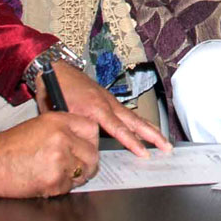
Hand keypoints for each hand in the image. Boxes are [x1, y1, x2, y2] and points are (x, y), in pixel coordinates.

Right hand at [0, 112, 98, 197]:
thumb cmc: (10, 146)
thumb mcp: (39, 125)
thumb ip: (64, 130)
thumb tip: (83, 141)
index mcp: (58, 120)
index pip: (91, 129)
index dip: (91, 141)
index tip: (87, 147)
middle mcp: (61, 137)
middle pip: (92, 154)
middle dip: (86, 164)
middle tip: (75, 166)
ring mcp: (59, 159)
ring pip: (83, 173)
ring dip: (73, 176)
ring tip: (56, 172)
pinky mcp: (54, 179)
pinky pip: (69, 187)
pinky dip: (61, 187)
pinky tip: (46, 179)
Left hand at [48, 63, 170, 156]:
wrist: (54, 66)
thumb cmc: (53, 88)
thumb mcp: (55, 111)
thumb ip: (69, 127)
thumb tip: (75, 144)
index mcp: (93, 107)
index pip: (117, 128)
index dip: (131, 142)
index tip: (144, 153)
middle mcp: (105, 102)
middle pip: (133, 121)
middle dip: (151, 135)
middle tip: (166, 147)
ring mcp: (108, 100)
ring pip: (133, 117)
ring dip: (150, 129)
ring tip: (164, 142)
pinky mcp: (108, 99)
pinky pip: (127, 113)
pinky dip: (140, 122)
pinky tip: (147, 130)